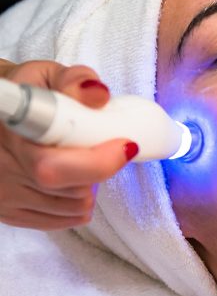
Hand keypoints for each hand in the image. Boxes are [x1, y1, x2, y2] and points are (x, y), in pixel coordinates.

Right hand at [0, 60, 135, 229]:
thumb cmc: (28, 92)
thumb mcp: (46, 75)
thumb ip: (73, 81)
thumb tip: (99, 94)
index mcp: (11, 134)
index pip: (55, 168)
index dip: (99, 162)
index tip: (126, 146)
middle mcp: (1, 170)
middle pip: (74, 190)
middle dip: (100, 169)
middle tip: (103, 147)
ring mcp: (3, 196)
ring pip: (74, 207)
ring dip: (90, 186)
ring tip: (81, 159)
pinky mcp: (9, 213)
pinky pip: (64, 220)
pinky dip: (78, 203)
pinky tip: (74, 181)